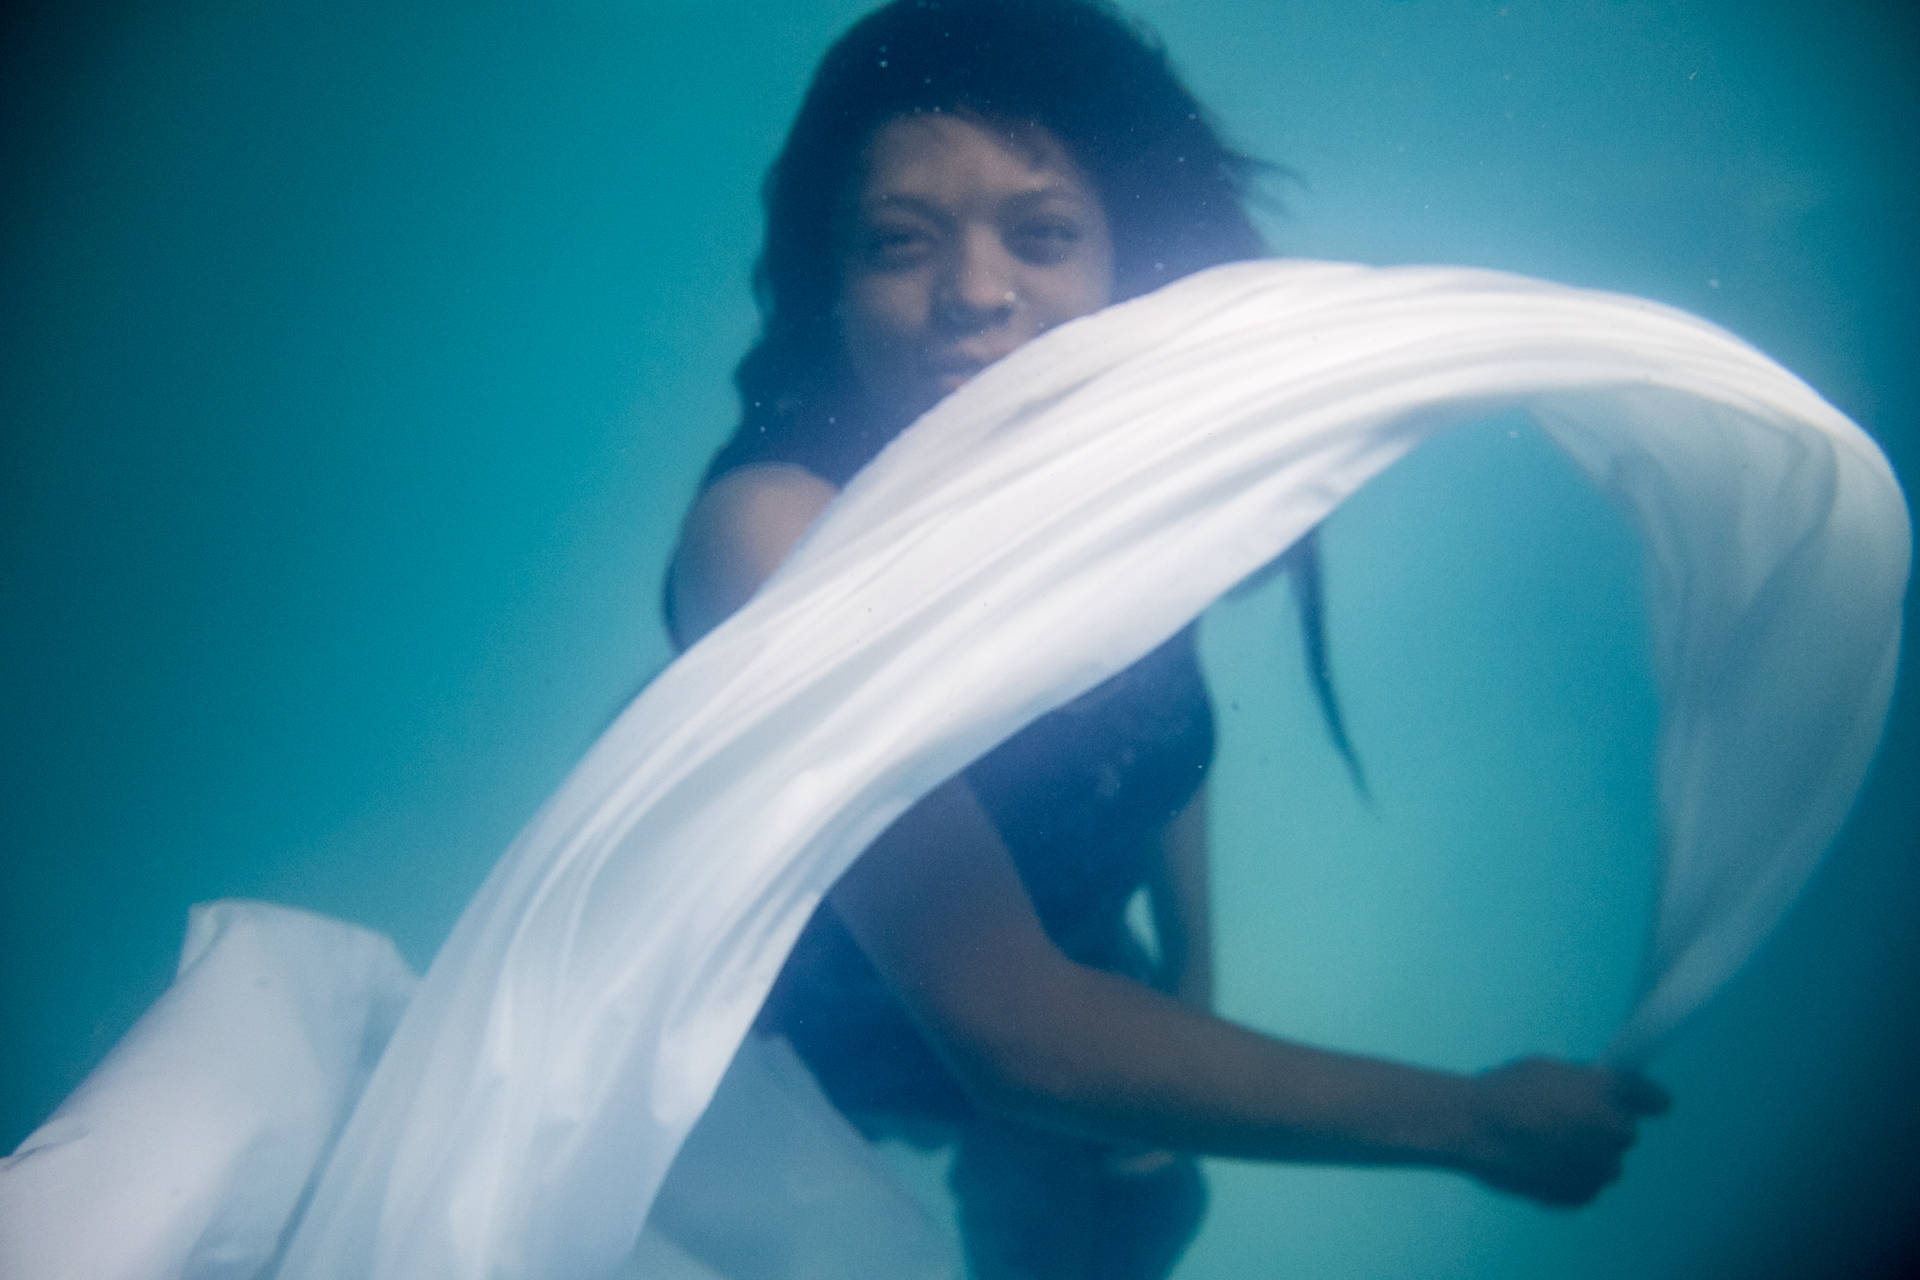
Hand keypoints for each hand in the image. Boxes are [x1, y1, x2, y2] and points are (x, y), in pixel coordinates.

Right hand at [1460, 1057, 1670, 1206]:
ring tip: (1550, 1146)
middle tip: (1568, 1120)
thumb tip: (1595, 1094)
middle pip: (1625, 1131)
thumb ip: (1584, 1083)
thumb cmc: (1505, 1089)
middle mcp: (1613, 1130)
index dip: (1647, 1099)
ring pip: (1608, 1163)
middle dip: (1603, 1126)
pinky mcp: (1580, 1194)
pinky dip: (1571, 1177)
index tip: (1645, 1102)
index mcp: (1609, 1091)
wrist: (1472, 1127)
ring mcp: (1599, 1167)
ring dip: (1589, 1155)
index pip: (1655, 1098)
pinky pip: (1587, 1185)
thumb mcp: (1549, 1069)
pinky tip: (1542, 1164)